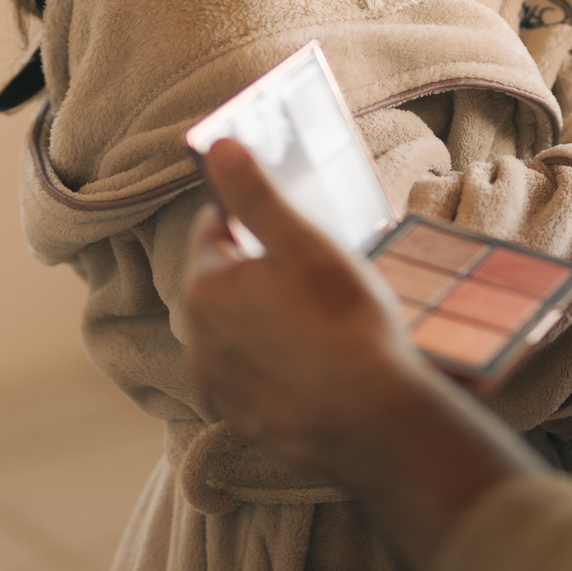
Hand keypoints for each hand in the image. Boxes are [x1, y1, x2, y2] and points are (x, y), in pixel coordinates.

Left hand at [182, 140, 418, 481]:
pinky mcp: (244, 420)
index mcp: (206, 289)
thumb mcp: (304, 244)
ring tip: (321, 318)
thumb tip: (218, 147)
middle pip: (224, 280)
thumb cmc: (344, 323)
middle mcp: (197, 341)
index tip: (292, 222)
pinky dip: (275, 360)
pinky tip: (316, 360)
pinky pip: (252, 372)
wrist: (373, 423)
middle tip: (315, 270)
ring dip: (266, 316)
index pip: (214, 228)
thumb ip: (255, 195)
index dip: (253, 216)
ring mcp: (219, 386)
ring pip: (238, 328)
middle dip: (260, 268)